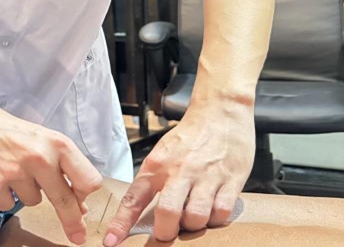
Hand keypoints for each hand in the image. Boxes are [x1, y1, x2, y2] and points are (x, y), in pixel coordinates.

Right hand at [0, 101, 103, 244]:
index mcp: (57, 143)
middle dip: (72, 221)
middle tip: (77, 236)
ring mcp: (16, 172)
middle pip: (66, 200)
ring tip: (10, 169)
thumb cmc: (5, 129)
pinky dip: (2, 196)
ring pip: (33, 202)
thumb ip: (60, 167)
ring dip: (24, 193)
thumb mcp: (40, 139)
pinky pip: (7, 206)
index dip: (84, 195)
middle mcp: (40, 157)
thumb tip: (78, 203)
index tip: (82, 207)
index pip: (87, 179)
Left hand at [104, 102, 255, 244]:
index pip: (134, 198)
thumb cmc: (190, 136)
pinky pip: (221, 212)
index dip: (122, 223)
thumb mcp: (162, 153)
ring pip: (196, 217)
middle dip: (165, 232)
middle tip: (167, 234)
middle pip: (167, 213)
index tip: (112, 242)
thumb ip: (153, 181)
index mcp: (157, 165)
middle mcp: (179, 170)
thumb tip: (140, 212)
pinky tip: (213, 209)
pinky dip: (215, 219)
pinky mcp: (231, 179)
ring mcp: (206, 175)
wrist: (220, 111)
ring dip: (193, 226)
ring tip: (193, 217)